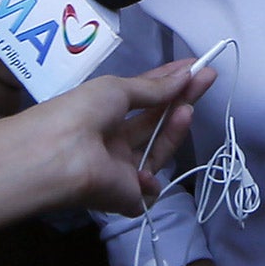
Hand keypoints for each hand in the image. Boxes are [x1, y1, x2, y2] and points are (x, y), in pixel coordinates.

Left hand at [18, 60, 213, 212]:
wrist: (58, 156)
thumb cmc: (80, 113)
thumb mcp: (116, 89)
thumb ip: (152, 87)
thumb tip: (184, 75)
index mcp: (105, 114)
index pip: (145, 98)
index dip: (169, 83)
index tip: (195, 67)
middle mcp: (114, 141)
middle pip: (156, 122)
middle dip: (181, 99)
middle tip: (206, 79)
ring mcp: (121, 170)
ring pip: (158, 150)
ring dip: (174, 129)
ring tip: (186, 110)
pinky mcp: (126, 198)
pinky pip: (149, 189)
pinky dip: (151, 176)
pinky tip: (143, 169)